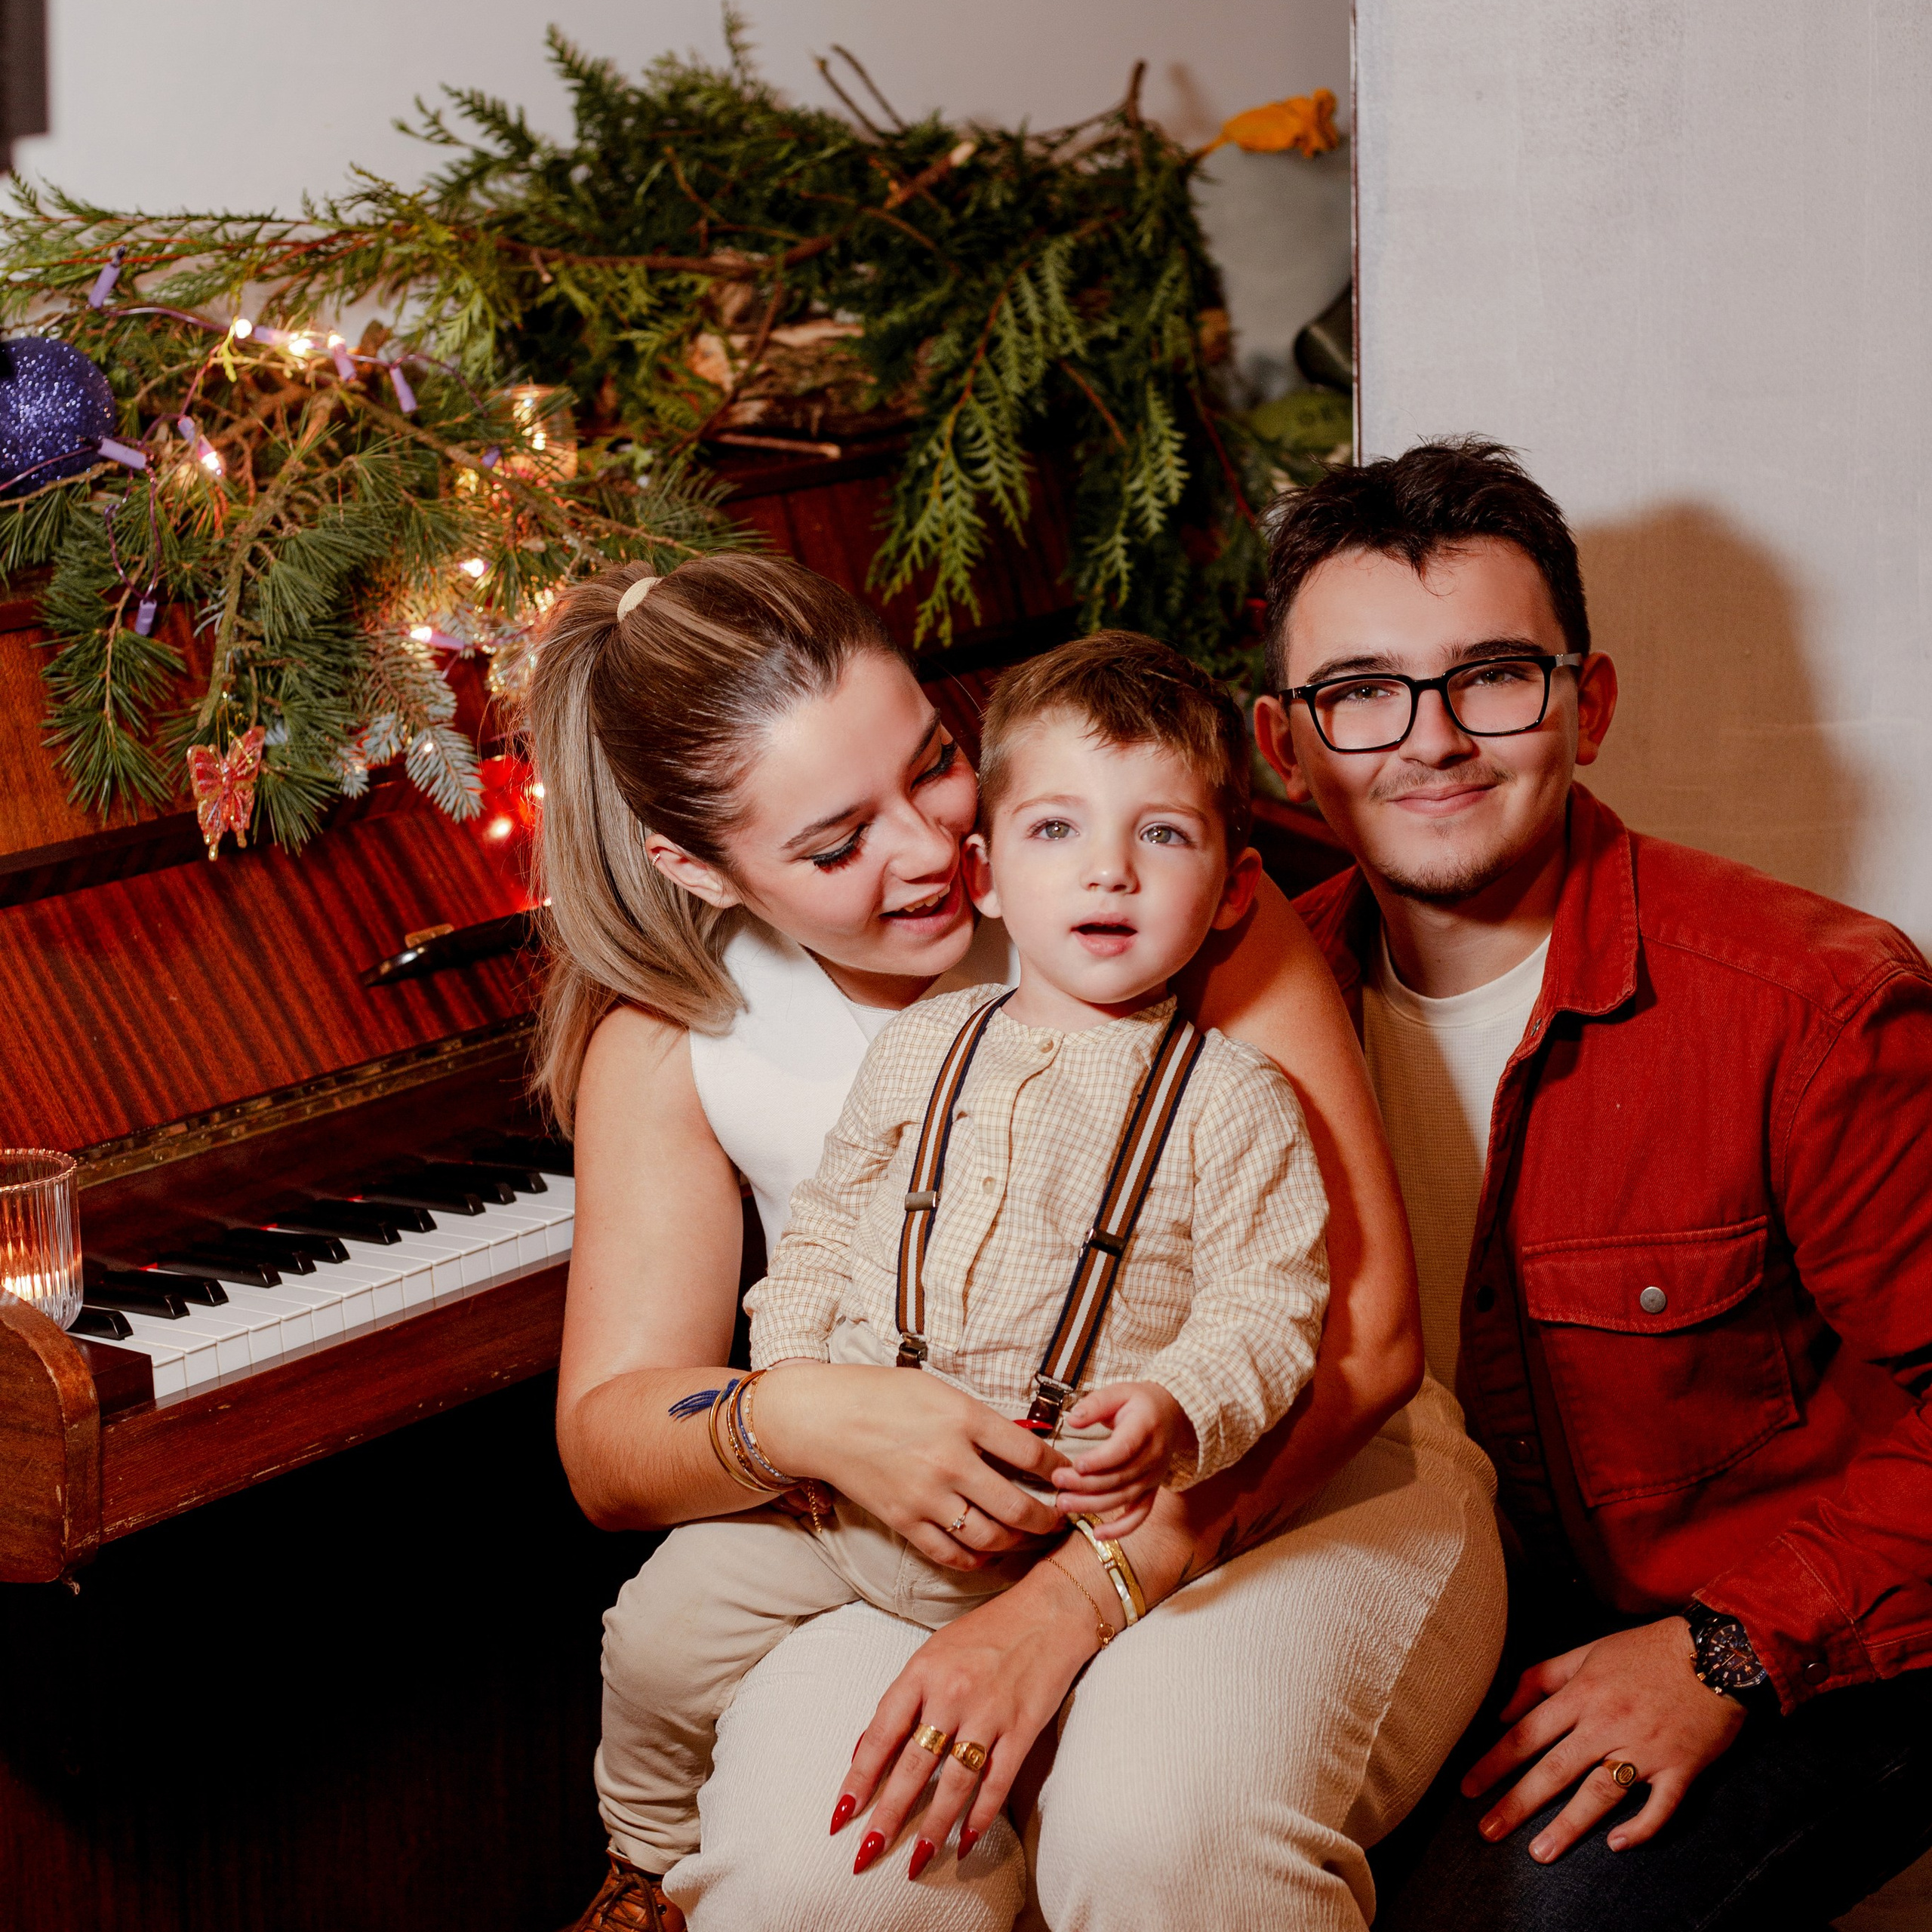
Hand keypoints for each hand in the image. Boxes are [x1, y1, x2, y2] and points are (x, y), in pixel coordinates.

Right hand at [753, 1362, 1070, 1569]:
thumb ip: (981, 1420)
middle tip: (1062, 1520)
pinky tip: (989, 1552)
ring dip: (1018, 1544)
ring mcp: (926, 1497)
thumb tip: (1023, 1446)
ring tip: (1029, 1538)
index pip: (1032, 1454)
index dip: (1061, 1471)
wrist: (825, 1418)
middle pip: (1020, 1509)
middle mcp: (951, 1462)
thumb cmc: (882, 1395)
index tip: (1071, 1477)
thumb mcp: (941, 1391)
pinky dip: (976, 1560)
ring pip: (990, 1539)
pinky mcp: (904, 1521)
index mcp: (965, 1419)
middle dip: (1049, 1520)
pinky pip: (951, 1554)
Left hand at [829, 1556, 1110, 1877]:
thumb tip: (862, 1749)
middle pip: (913, 1766)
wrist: (1049, 1610)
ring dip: (933, 1827)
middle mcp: (952, 1693)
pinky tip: (967, 1842)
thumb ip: (902, 1698)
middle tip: (866, 1855)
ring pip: (955, 1783)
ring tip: (916, 1862)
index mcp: (922, 1671)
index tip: (840, 1816)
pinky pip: (997, 1782)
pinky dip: (981, 1816)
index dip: (858, 1779)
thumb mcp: (933, 1651)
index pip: (881, 1734)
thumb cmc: (985, 1632)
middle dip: (887, 1816)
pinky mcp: (1023, 1728)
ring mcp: (989, 1712)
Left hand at [1049, 1381, 1193, 1537]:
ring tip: (1063, 1503)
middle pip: (1119, 1477)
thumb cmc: (1140, 1402)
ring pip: (1124, 1498)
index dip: (1100, 1460)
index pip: (1124, 1449)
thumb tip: (1073, 1420)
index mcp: (1145, 1427)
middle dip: (1085, 1483)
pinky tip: (1098, 1534)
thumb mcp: (1119, 1391)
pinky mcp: (1152, 1490)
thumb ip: (1095, 1404)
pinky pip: (1140, 1514)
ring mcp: (1154, 1477)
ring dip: (1093, 1505)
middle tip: (1057, 1480)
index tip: (1077, 1464)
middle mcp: (1153, 1456)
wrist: (1173, 1414)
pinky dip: (1121, 1528)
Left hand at [1462, 1616, 1746, 1861]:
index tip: (1468, 1789)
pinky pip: (1660, 1806)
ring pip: (1600, 1792)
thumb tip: (1502, 1709)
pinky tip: (1617, 1845)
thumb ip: (1541, 1678)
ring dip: (1568, 1826)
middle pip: (1555, 1768)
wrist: (1717, 1653)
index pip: (1527, 1733)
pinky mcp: (1681, 1768)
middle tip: (1488, 1832)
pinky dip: (1641, 1828)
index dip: (1495, 1762)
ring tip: (1540, 1853)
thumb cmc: (1645, 1651)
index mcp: (1582, 1695)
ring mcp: (1645, 1749)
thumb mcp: (1586, 1652)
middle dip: (1518, 1802)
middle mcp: (1607, 1723)